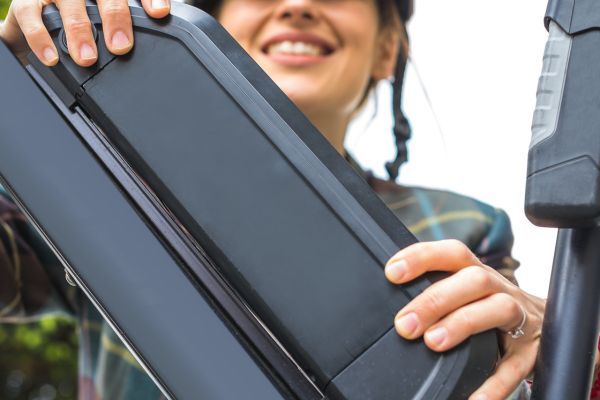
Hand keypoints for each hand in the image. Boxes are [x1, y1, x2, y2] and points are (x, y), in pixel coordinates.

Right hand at [0, 0, 169, 65]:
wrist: (34, 18)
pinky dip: (42, 38)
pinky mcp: (27, 1)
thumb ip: (127, 26)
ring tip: (88, 57)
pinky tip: (53, 57)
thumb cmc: (82, 19)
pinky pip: (33, 15)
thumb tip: (146, 47)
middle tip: (121, 46)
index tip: (160, 13)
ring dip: (80, 31)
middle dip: (116, 17)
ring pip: (71, 3)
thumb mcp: (106, 19)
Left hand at [385, 239, 544, 399]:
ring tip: (433, 343)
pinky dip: (493, 384)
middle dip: (435, 300)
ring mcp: (520, 318)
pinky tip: (473, 398)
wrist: (546, 326)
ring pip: (498, 309)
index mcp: (477, 272)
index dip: (422, 257)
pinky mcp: (530, 352)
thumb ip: (437, 292)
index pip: (452, 254)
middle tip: (405, 324)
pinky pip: (515, 367)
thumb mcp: (466, 291)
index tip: (392, 272)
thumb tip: (392, 305)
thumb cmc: (490, 306)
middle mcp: (500, 289)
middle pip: (473, 280)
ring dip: (462, 324)